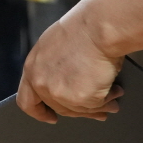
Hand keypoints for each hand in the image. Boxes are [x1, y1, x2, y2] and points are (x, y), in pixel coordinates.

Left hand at [16, 8, 123, 122]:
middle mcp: (42, 83)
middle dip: (80, 110)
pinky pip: (96, 105)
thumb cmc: (83, 28)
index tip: (51, 117)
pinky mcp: (79, 98)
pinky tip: (116, 91)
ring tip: (112, 96)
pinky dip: (108, 100)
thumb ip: (53, 67)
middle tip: (96, 109)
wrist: (98, 26)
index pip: (27, 101)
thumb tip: (68, 82)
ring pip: (79, 109)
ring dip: (98, 105)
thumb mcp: (55, 46)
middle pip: (59, 107)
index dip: (39, 112)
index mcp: (33, 68)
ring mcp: (60, 93)